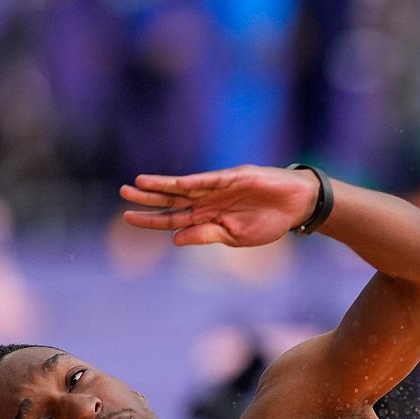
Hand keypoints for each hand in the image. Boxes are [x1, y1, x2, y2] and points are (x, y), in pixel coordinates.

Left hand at [120, 165, 318, 247]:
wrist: (295, 206)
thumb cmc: (268, 223)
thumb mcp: (235, 237)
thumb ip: (206, 236)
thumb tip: (175, 239)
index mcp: (208, 219)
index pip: (173, 219)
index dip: (151, 219)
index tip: (128, 217)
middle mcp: (208, 202)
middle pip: (172, 201)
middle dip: (148, 199)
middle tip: (123, 194)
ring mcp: (219, 189)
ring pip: (184, 188)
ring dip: (162, 187)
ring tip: (138, 184)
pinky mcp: (233, 178)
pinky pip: (208, 181)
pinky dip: (191, 184)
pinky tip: (174, 185)